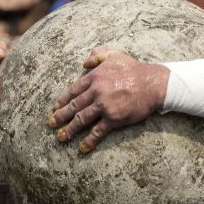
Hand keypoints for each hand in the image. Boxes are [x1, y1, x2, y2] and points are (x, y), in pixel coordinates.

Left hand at [47, 48, 168, 153]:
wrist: (152, 83)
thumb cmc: (134, 69)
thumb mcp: (115, 55)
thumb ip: (98, 55)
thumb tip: (84, 62)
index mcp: (94, 77)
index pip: (73, 90)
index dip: (63, 100)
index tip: (55, 107)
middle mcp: (96, 91)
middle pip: (74, 106)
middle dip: (60, 116)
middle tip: (51, 124)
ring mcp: (104, 106)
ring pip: (81, 119)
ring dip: (70, 129)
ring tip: (61, 137)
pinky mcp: (113, 118)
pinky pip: (98, 131)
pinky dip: (89, 140)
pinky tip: (82, 147)